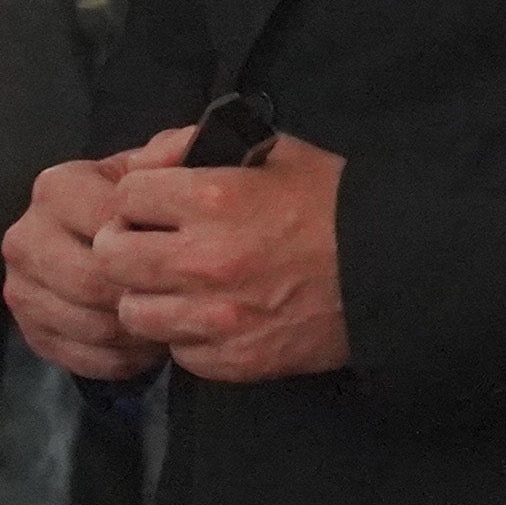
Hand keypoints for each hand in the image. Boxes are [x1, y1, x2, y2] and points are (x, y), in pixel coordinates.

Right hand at [3, 138, 163, 382]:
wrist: (116, 240)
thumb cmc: (147, 203)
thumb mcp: (164, 167)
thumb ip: (175, 153)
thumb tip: (185, 147)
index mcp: (55, 188)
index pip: (105, 224)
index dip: (151, 243)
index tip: (186, 253)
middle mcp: (25, 236)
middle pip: (88, 281)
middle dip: (139, 294)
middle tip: (181, 300)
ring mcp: (20, 288)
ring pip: (86, 324)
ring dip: (134, 331)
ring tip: (170, 322)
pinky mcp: (29, 332)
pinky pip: (79, 357)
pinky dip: (120, 358)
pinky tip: (146, 346)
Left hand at [107, 131, 351, 382]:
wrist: (391, 270)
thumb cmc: (332, 204)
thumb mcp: (275, 151)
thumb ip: (200, 144)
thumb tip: (145, 161)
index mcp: (214, 197)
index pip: (126, 195)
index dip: (137, 197)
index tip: (153, 205)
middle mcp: (204, 259)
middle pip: (113, 257)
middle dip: (125, 246)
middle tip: (148, 247)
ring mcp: (216, 316)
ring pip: (134, 313)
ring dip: (149, 297)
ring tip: (176, 288)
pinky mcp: (234, 360)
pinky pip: (178, 352)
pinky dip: (186, 337)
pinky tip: (210, 318)